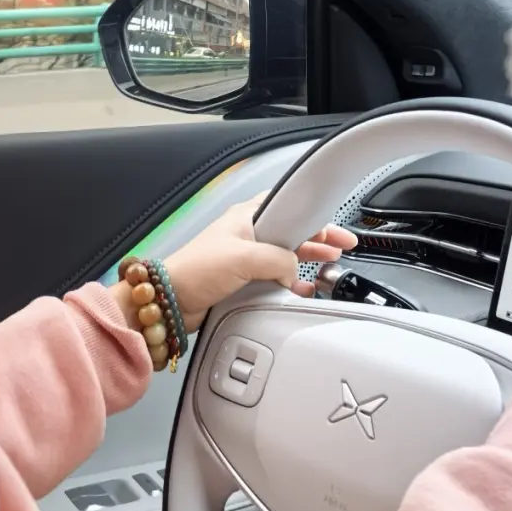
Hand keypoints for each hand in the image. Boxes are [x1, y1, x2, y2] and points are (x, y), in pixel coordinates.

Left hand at [115, 195, 356, 334]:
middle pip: (293, 233)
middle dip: (319, 239)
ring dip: (307, 262)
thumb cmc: (195, 269)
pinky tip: (303, 291)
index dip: (315, 217)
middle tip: (341, 247)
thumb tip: (295, 269)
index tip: (336, 227)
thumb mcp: (245, 257)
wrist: (170, 301)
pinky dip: (292, 284)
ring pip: (286, 257)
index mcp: (248, 217)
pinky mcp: (242, 281)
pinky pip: (275, 279)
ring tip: (327, 268)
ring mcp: (245, 259)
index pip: (291, 209)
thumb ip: (279, 260)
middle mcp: (248, 235)